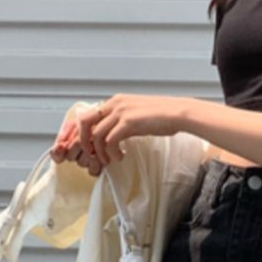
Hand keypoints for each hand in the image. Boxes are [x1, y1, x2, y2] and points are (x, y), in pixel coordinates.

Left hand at [51, 95, 187, 174]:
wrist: (178, 114)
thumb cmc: (161, 116)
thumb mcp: (136, 115)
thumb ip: (122, 121)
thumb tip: (112, 135)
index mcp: (116, 101)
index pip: (89, 115)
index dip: (86, 132)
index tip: (92, 146)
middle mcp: (115, 104)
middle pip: (84, 122)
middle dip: (83, 141)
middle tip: (91, 154)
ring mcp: (121, 112)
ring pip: (96, 134)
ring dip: (100, 151)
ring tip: (109, 160)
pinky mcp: (128, 122)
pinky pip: (110, 141)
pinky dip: (111, 152)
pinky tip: (120, 156)